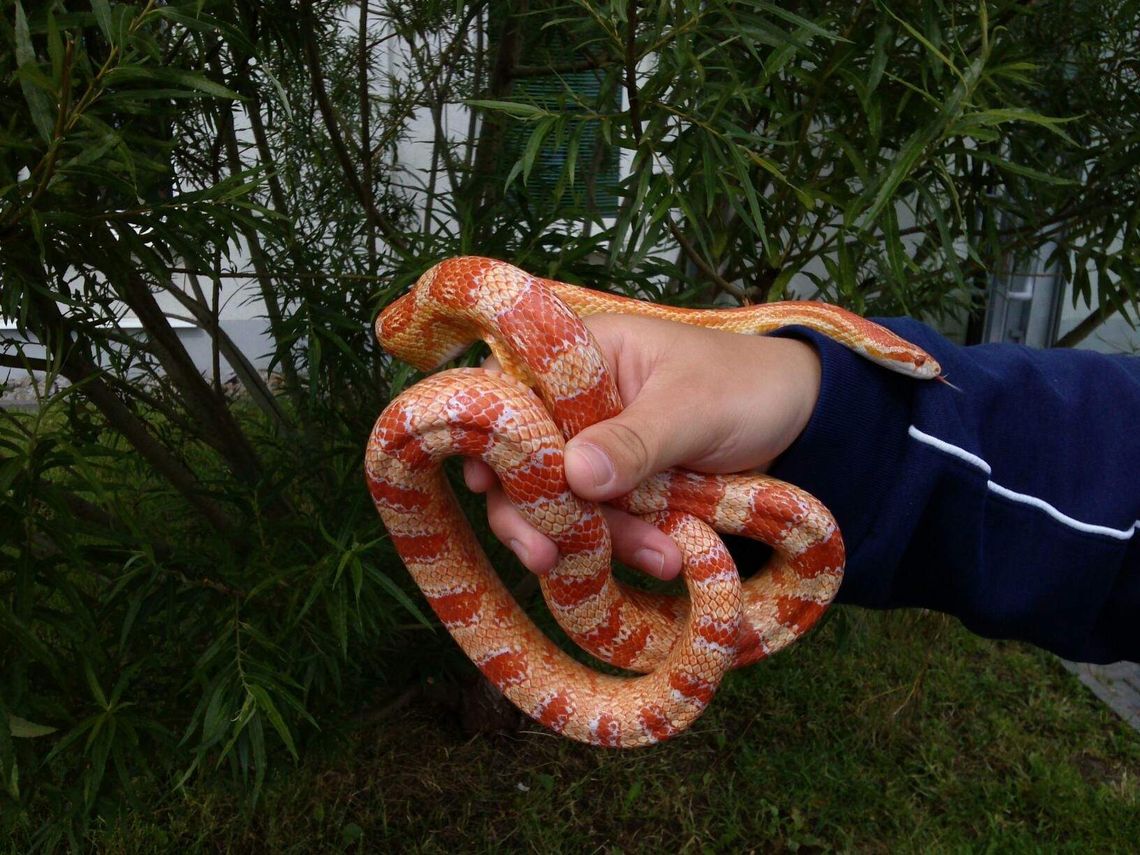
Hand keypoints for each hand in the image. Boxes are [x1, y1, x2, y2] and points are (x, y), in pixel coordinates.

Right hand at [463, 313, 821, 579]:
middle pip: (526, 460)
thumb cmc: (745, 387)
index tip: (488, 486)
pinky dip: (630, 544)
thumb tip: (574, 475)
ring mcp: (599, 450)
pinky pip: (605, 523)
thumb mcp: (691, 408)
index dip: (493, 438)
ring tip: (660, 557)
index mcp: (584, 357)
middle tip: (544, 556)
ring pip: (565, 502)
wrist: (803, 422)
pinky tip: (669, 556)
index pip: (512, 390)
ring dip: (598, 538)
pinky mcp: (624, 489)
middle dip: (536, 511)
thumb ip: (634, 439)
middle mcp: (578, 404)